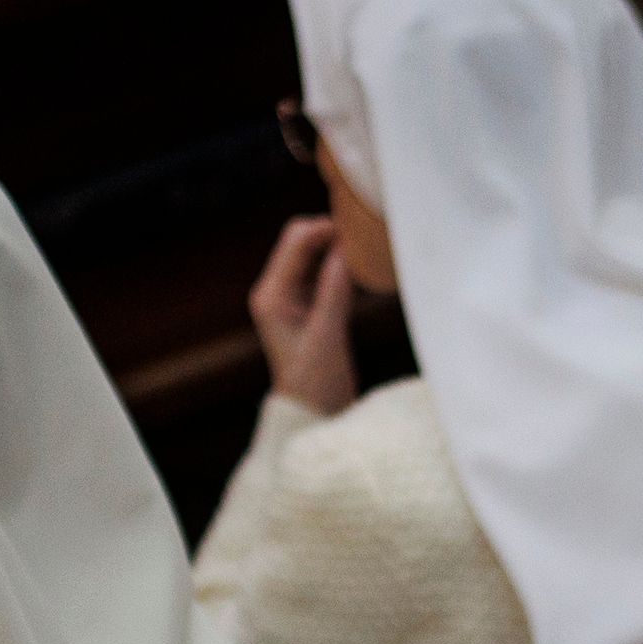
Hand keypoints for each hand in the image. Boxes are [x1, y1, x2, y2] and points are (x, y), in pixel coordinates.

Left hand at [249, 217, 359, 416]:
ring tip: (371, 251)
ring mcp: (293, 296)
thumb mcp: (327, 334)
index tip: (361, 229)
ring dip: (340, 248)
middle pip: (304, 240)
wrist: (314, 415)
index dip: (327, 228)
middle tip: (368, 237)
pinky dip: (345, 265)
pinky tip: (366, 270)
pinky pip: (327, 270)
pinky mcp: (311, 305)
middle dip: (333, 233)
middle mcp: (277, 290)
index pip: (297, 240)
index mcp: (271, 295)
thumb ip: (335, 289)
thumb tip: (348, 248)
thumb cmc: (315, 384)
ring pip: (317, 252)